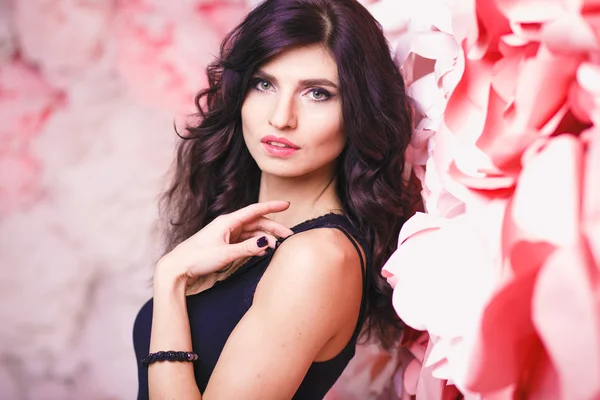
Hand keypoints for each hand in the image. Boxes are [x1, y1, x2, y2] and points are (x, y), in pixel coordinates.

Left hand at [155, 201, 293, 288]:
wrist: (177, 268)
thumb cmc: (197, 258)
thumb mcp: (225, 254)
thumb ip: (247, 248)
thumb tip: (267, 242)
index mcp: (228, 221)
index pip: (255, 210)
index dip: (272, 207)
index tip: (287, 205)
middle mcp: (228, 225)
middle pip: (256, 222)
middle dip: (273, 228)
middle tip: (288, 236)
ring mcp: (227, 234)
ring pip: (252, 232)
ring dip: (265, 237)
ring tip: (278, 246)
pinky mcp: (225, 243)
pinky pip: (245, 240)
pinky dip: (256, 243)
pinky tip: (264, 249)